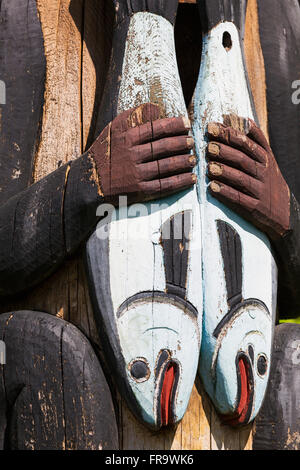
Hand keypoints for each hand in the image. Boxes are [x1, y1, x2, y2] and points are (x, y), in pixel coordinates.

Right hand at [89, 103, 195, 205]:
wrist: (89, 182)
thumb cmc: (103, 153)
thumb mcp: (112, 131)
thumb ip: (132, 117)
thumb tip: (155, 106)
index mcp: (126, 138)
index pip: (156, 128)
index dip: (175, 125)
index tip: (186, 124)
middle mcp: (132, 155)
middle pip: (164, 147)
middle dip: (182, 143)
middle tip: (192, 141)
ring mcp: (136, 174)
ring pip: (167, 166)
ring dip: (184, 162)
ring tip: (193, 158)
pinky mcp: (139, 191)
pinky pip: (164, 185)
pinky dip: (180, 181)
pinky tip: (190, 178)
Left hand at [206, 117, 289, 239]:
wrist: (283, 211)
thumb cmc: (267, 180)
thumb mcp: (267, 158)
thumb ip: (254, 139)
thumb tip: (238, 117)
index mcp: (265, 157)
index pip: (247, 142)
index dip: (229, 133)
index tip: (211, 126)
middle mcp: (263, 172)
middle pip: (243, 159)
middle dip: (225, 151)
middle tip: (208, 146)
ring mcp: (260, 190)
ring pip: (241, 178)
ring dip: (224, 172)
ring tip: (209, 167)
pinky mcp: (255, 207)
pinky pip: (240, 199)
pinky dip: (226, 193)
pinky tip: (213, 188)